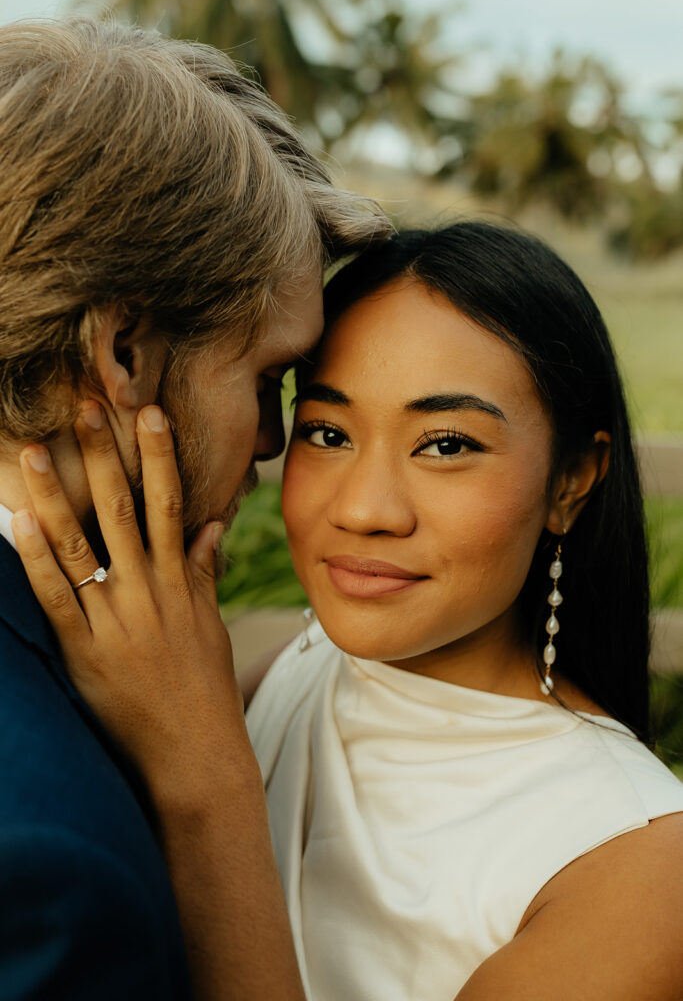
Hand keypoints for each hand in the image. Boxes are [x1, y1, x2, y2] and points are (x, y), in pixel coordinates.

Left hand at [12, 402, 255, 806]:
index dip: (158, 457)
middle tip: (85, 408)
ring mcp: (115, 620)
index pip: (169, 504)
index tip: (149, 413)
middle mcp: (148, 592)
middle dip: (102, 457)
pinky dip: (37, 561)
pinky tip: (18, 525)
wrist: (194, 754)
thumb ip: (203, 571)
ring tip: (32, 454)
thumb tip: (210, 524)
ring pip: (81, 546)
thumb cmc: (204, 688)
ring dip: (54, 496)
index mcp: (179, 583)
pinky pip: (57, 598)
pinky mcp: (85, 652)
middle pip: (122, 511)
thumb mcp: (210, 625)